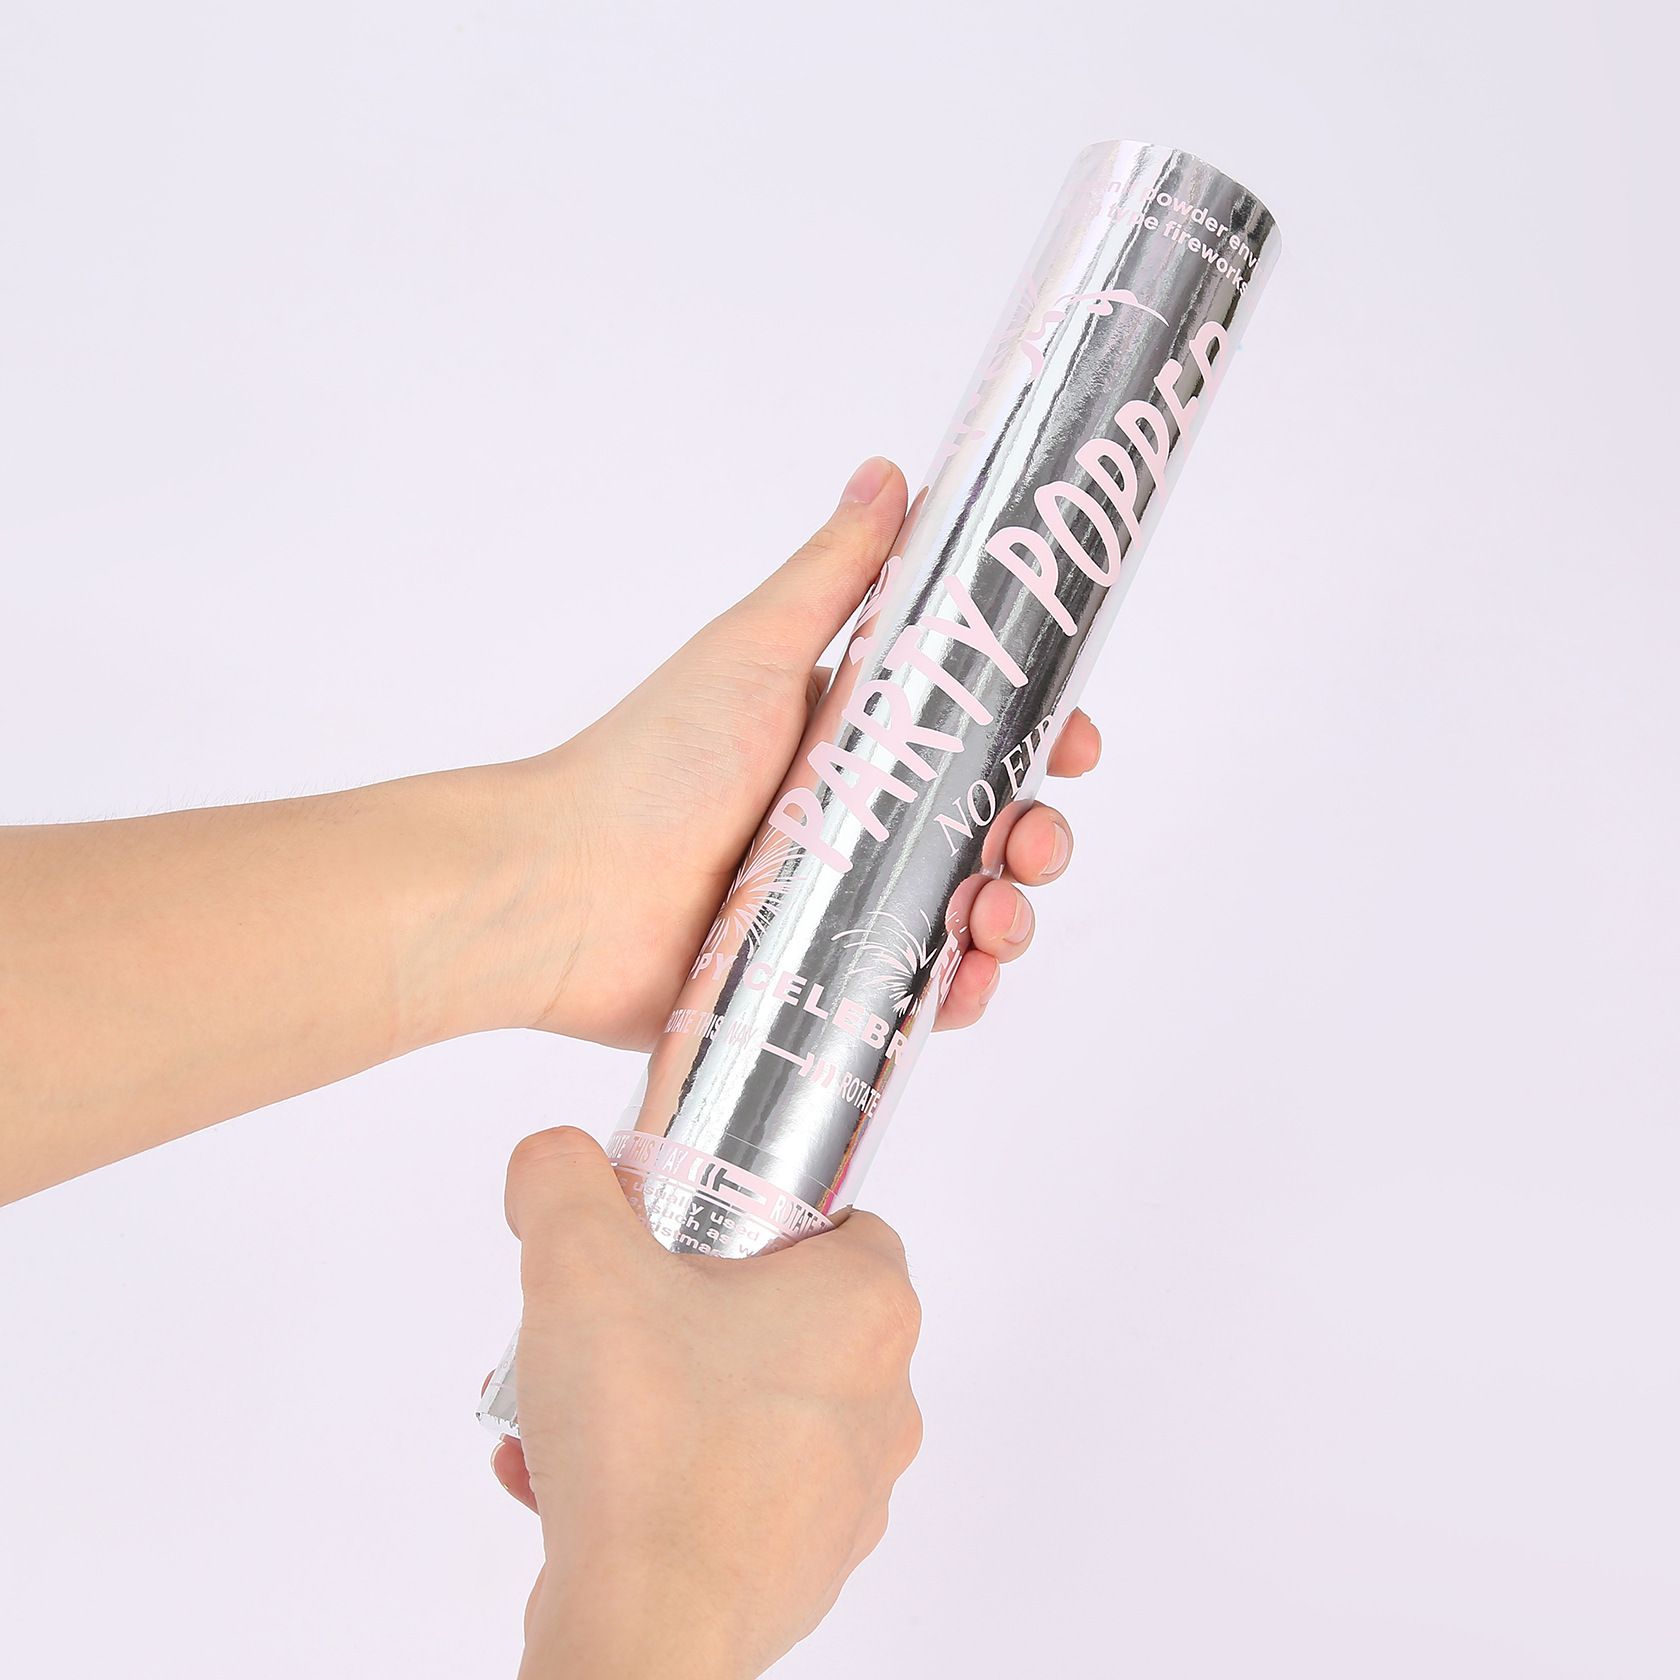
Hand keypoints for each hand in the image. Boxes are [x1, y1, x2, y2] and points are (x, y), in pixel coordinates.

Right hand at [491, 1127, 922, 1679]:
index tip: (688, 1223)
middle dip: (687, 1310)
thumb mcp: (580, 1260)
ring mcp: (846, 1496)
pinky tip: (566, 1477)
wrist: (643, 1631)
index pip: (844, 1224)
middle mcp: (881, 1404)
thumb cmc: (649, 1443)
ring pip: (744, 1408)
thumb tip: (552, 1160)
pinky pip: (723, 1491)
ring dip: (657, 1396)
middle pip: (782, 1318)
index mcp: (868, 1310)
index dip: (762, 1212)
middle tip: (615, 1313)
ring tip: (572, 1401)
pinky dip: (655, 1474)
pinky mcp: (798, 1566)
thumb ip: (560, 1178)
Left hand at [508, 457, 1101, 1048]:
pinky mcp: (820, 983)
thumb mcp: (758, 650)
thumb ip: (835, 573)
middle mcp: (856, 821)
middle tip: (1034, 841)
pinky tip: (968, 986)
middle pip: (985, 830)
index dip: (1039, 740)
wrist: (564, 892)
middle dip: (1035, 834)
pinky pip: (912, 997)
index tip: (1077, 744)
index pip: (977, 737)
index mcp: (853, 740)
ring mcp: (841, 907)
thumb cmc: (656, 761)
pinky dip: (958, 996)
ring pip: (963, 914)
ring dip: (1009, 916)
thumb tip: (893, 470)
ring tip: (995, 917)